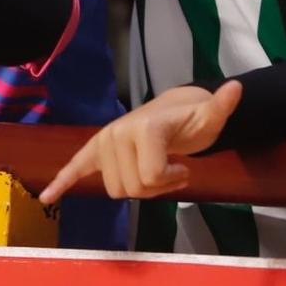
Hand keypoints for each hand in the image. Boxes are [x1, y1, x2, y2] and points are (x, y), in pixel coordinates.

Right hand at [40, 81, 243, 204]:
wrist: (175, 111)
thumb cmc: (192, 120)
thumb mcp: (209, 118)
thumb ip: (221, 107)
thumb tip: (236, 89)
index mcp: (142, 129)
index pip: (150, 178)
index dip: (170, 182)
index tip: (185, 170)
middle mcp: (117, 132)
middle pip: (131, 189)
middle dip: (155, 189)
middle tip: (172, 171)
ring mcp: (104, 141)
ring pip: (116, 190)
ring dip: (138, 189)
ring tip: (155, 171)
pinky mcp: (95, 150)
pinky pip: (75, 167)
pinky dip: (61, 182)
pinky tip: (48, 196)